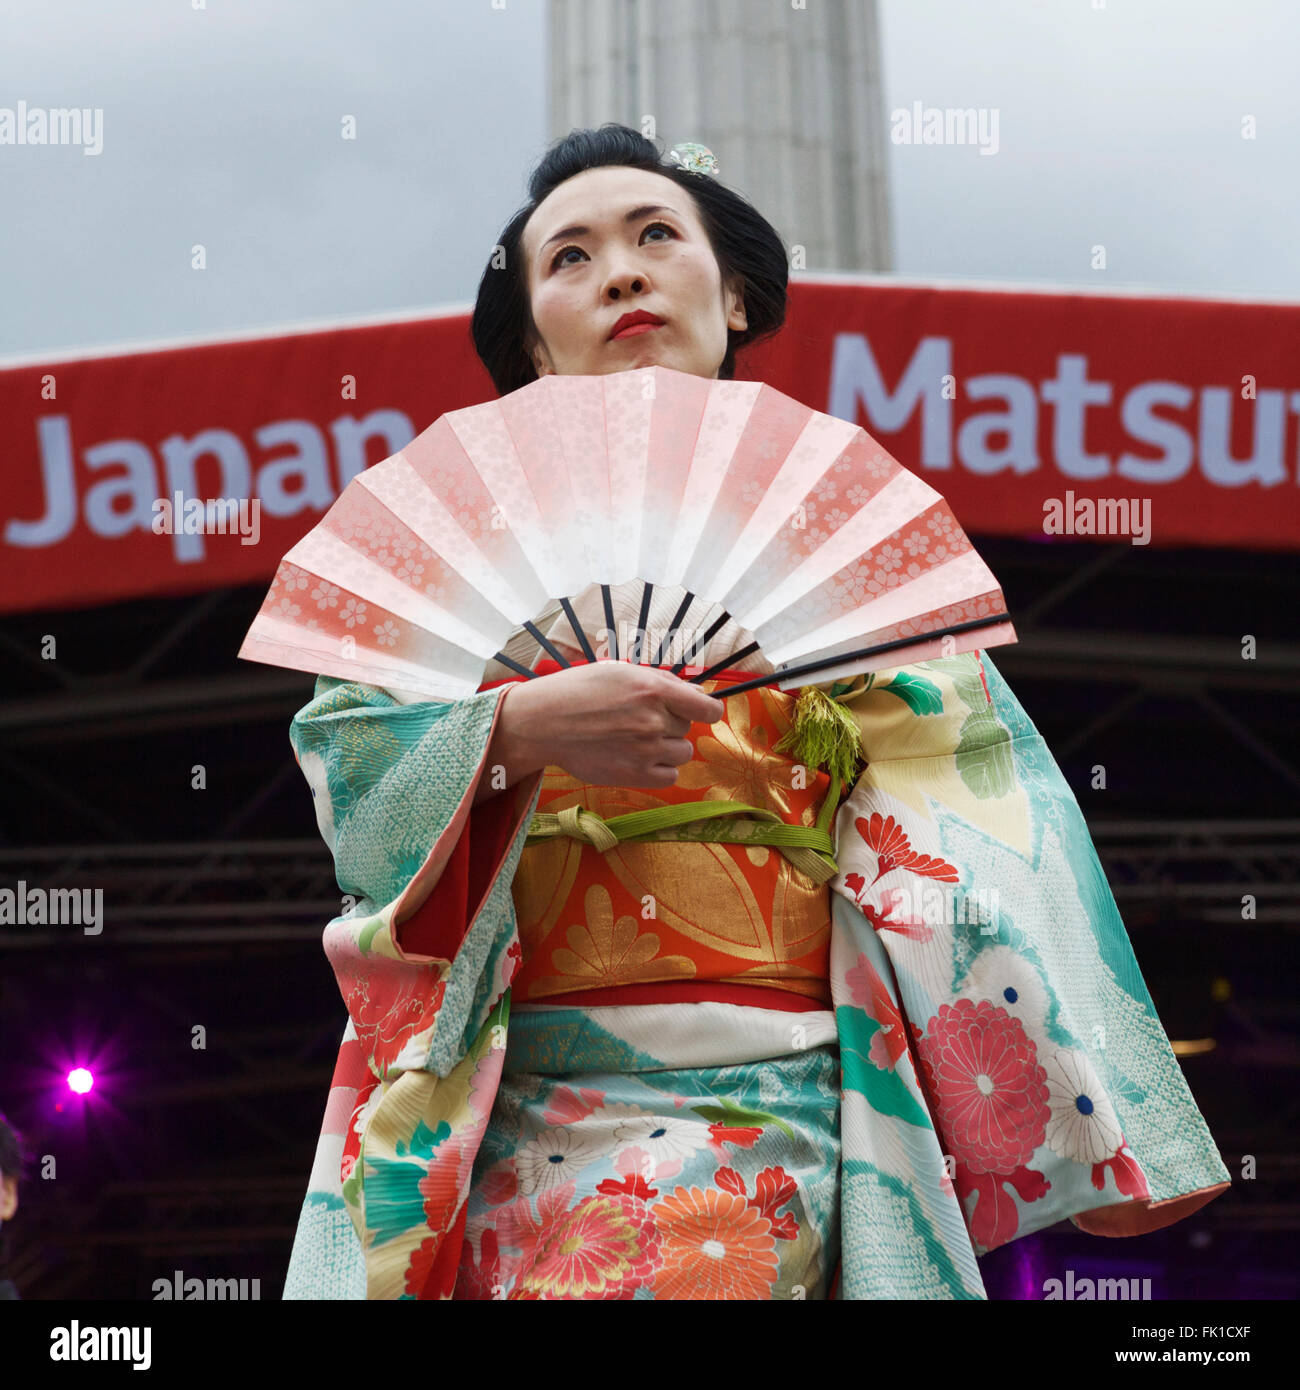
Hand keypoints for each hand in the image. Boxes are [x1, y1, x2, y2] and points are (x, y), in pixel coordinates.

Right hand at [497, 660, 725, 788]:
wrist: (544, 722)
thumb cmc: (581, 691)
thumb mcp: (622, 672)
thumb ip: (663, 682)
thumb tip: (698, 695)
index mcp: (653, 689)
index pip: (707, 709)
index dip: (706, 710)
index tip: (699, 711)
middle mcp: (653, 720)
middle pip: (687, 728)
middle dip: (671, 722)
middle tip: (639, 719)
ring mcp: (646, 750)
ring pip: (682, 752)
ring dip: (667, 747)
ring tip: (638, 739)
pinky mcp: (635, 775)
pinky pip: (670, 777)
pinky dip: (661, 769)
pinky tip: (640, 758)